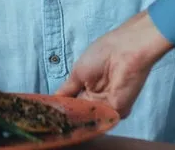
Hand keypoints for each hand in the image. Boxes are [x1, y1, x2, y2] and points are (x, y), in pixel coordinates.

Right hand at [57, 11, 173, 116]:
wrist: (124, 51)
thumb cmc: (100, 54)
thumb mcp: (77, 73)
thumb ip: (66, 91)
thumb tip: (53, 102)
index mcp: (87, 90)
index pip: (72, 105)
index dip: (62, 111)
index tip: (49, 118)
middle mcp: (97, 100)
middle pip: (80, 115)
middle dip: (69, 120)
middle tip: (53, 124)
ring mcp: (108, 107)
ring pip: (90, 120)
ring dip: (78, 121)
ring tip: (64, 122)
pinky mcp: (119, 110)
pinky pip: (102, 120)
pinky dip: (91, 121)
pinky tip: (79, 118)